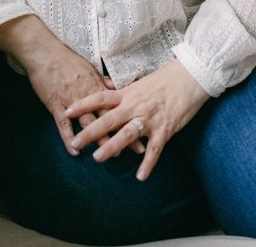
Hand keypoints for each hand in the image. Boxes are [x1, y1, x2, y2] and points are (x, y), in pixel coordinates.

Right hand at [0, 14, 144, 157]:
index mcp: (96, 86)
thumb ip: (103, 81)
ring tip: (111, 154)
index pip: (117, 106)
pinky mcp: (56, 105)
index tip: (145, 129)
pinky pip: (63, 125)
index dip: (131, 119)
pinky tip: (75, 151)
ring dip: (100, 140)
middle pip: (108, 118)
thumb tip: (118, 88)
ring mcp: (72, 102)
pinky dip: (69, 138)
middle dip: (123, 133)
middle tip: (138, 149)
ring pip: (89, 123)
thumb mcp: (89, 68)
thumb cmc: (67, 59)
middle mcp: (87, 96)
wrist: (45, 53)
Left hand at [64, 58, 208, 179]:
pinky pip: (154, 149)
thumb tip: (107, 88)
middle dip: (90, 131)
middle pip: (108, 119)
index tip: (67, 111)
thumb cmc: (164, 79)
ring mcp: (149, 118)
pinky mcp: (165, 129)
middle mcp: (135, 106)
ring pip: (127, 134)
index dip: (83, 104)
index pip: (100, 98)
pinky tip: (140, 177)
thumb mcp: (139, 82)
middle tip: (75, 142)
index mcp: (127, 93)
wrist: (188, 77)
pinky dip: (148, 163)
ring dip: (112, 147)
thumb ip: (123, 90)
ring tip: (98, 158)